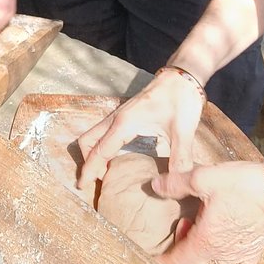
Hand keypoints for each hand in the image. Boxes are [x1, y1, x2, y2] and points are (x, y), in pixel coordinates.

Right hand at [76, 68, 205, 194]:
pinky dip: (100, 146)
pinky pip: (103, 132)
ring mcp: (118, 115)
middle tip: (94, 182)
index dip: (89, 171)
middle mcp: (116, 119)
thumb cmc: (181, 100)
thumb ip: (180, 159)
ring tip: (103, 173)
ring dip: (92, 153)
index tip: (80, 187)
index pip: (99, 151)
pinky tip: (115, 158)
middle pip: (87, 141)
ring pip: (93, 135)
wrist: (182, 76)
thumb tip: (177, 184)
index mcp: (124, 124)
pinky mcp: (125, 114)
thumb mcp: (183, 131)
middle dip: (86, 162)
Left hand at [152, 162, 263, 263]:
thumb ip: (176, 183)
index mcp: (205, 240)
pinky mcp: (257, 252)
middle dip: (182, 256)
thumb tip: (155, 185)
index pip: (177, 261)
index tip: (155, 255)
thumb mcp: (203, 177)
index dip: (163, 260)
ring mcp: (241, 257)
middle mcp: (222, 255)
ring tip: (203, 242)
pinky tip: (228, 254)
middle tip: (185, 228)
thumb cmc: (243, 185)